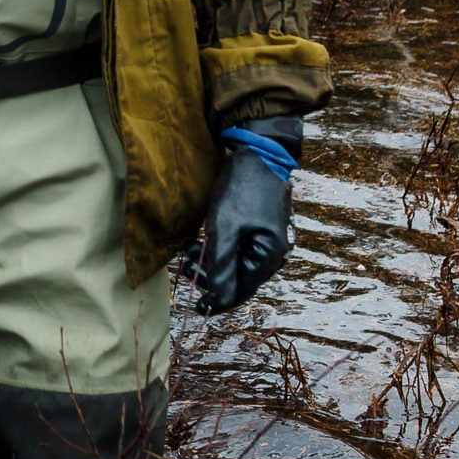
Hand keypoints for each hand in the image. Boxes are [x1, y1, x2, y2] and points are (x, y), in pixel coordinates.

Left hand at [189, 115, 301, 316]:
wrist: (257, 152)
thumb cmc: (242, 190)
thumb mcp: (226, 229)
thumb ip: (221, 266)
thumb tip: (218, 300)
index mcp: (269, 258)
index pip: (240, 292)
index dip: (216, 300)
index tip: (194, 307)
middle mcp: (273, 254)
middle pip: (238, 278)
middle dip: (210, 276)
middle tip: (185, 265)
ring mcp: (268, 240)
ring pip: (236, 263)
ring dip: (212, 262)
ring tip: (189, 251)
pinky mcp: (260, 227)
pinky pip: (239, 248)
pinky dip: (220, 248)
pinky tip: (203, 241)